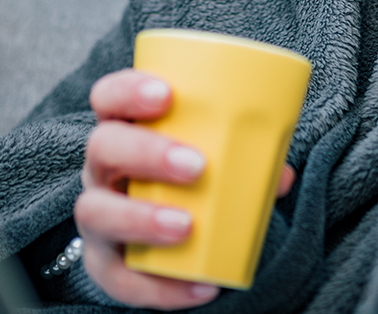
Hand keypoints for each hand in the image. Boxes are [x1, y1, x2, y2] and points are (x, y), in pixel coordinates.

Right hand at [75, 69, 296, 308]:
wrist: (161, 240)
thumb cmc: (187, 183)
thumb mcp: (211, 162)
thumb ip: (246, 161)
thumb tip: (282, 175)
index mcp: (124, 130)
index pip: (107, 98)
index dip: (128, 90)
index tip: (166, 94)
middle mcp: (102, 170)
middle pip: (102, 148)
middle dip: (145, 152)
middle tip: (196, 165)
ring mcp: (98, 216)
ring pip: (95, 212)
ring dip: (141, 218)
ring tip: (186, 225)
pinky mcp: (105, 264)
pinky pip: (119, 277)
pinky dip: (161, 287)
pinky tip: (202, 288)